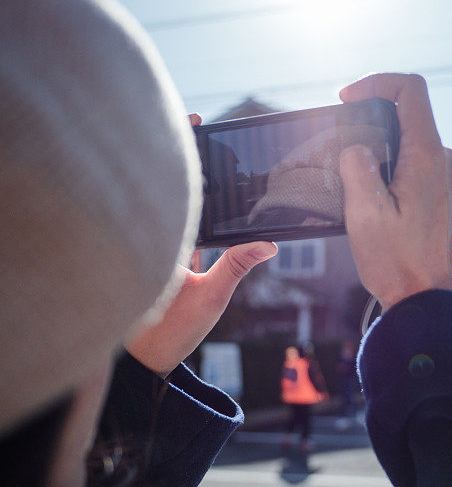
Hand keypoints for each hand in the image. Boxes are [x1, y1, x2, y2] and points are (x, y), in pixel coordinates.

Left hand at [125, 113, 277, 376]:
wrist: (146, 363)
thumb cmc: (168, 332)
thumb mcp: (211, 296)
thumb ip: (238, 263)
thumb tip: (270, 242)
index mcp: (159, 239)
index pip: (174, 184)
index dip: (181, 148)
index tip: (195, 122)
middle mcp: (153, 238)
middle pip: (173, 190)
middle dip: (190, 160)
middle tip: (207, 131)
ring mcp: (157, 249)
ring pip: (176, 208)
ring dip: (193, 188)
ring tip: (216, 163)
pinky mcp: (164, 261)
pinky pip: (181, 229)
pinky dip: (196, 215)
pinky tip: (216, 208)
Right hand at [338, 73, 451, 310]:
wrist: (423, 297)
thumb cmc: (395, 260)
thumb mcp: (364, 212)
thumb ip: (356, 167)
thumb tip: (355, 148)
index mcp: (429, 156)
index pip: (411, 89)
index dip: (376, 82)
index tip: (346, 98)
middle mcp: (445, 159)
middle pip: (407, 113)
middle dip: (369, 119)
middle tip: (339, 141)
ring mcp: (447, 175)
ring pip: (408, 138)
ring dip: (378, 144)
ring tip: (351, 174)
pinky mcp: (442, 191)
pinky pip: (414, 160)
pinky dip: (389, 162)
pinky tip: (369, 190)